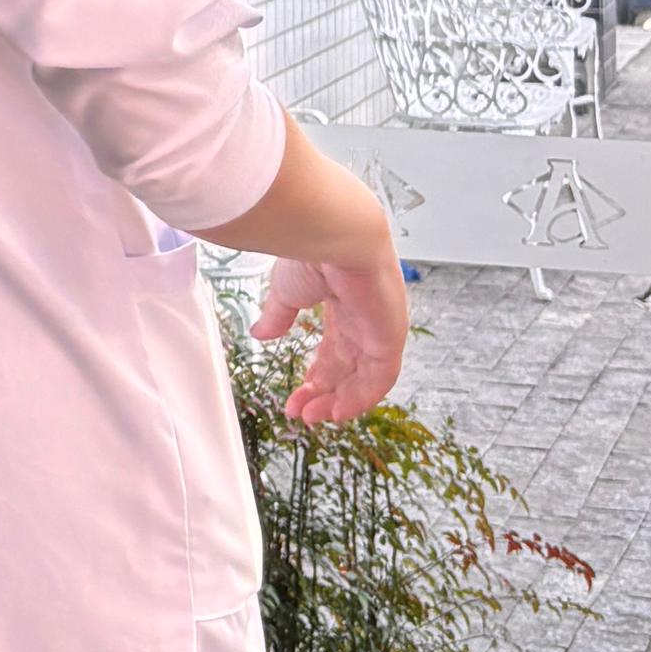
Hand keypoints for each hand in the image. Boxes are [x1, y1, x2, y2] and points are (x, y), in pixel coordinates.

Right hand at [257, 238, 408, 424]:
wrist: (334, 234)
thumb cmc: (311, 250)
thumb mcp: (287, 290)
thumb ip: (278, 316)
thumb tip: (261, 334)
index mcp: (342, 303)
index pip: (334, 348)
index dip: (316, 374)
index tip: (295, 394)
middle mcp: (364, 318)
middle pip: (348, 366)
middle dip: (324, 392)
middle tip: (301, 413)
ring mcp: (379, 328)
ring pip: (365, 377)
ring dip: (340, 401)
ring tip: (313, 417)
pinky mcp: (390, 336)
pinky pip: (381, 377)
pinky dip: (361, 398)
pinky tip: (337, 411)